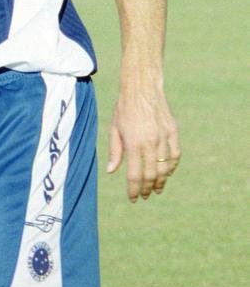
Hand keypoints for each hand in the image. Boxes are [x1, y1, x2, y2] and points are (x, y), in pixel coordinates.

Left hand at [106, 86, 179, 201]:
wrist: (142, 88)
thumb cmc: (124, 108)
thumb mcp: (114, 128)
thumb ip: (115, 151)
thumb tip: (112, 172)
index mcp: (133, 143)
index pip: (135, 175)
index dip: (134, 189)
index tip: (133, 198)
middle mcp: (150, 143)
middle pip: (151, 174)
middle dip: (147, 188)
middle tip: (144, 196)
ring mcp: (163, 137)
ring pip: (165, 168)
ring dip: (161, 181)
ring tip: (156, 189)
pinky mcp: (173, 132)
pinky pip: (175, 155)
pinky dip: (172, 166)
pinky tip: (167, 173)